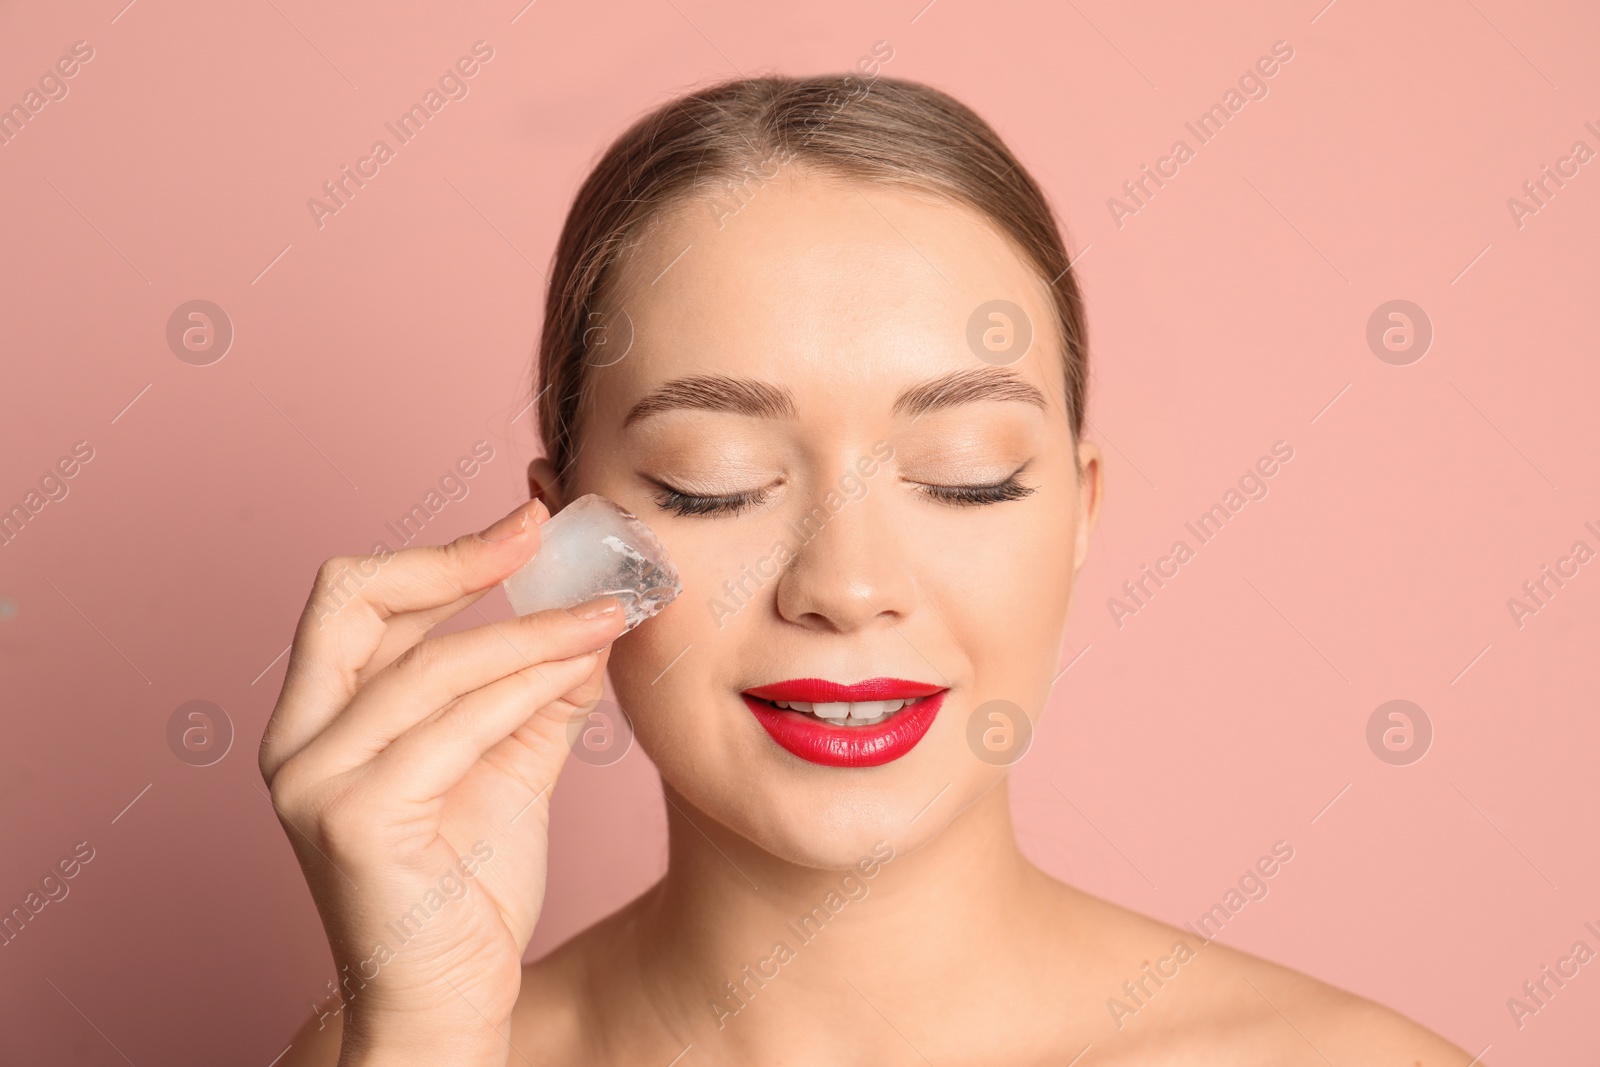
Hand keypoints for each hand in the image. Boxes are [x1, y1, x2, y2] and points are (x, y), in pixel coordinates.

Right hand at [258, 499, 626, 1064]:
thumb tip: (590, 611)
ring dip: (531, 629)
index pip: (357, 600)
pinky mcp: (354, 820)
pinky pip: (457, 726)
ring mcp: (315, 782)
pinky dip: (526, 684)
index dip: (441, 552)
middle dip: (456, 558)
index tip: (527, 520)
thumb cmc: (468, 888)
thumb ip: (537, 690)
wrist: (454, 999)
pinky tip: (581, 664)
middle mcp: (297, 743)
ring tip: (607, 611)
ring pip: (431, 667)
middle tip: (542, 530)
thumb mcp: (510, 763)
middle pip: (352, 601)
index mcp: (320, 720)